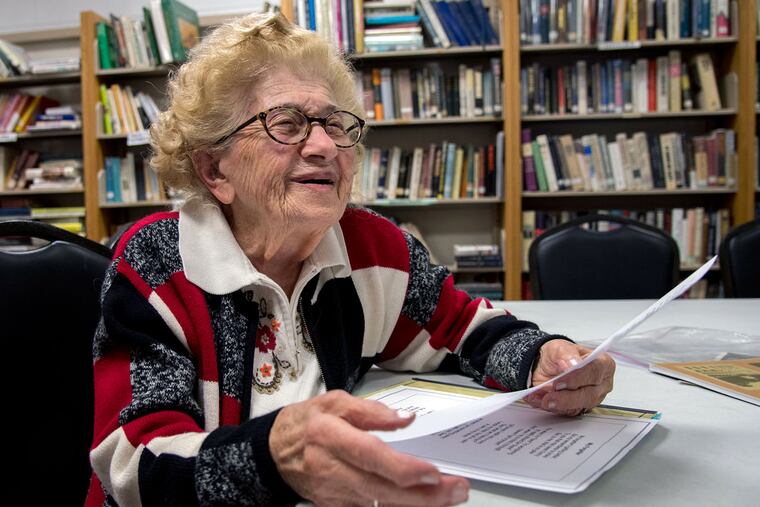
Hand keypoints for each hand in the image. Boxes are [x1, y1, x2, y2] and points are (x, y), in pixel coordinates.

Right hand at [270, 390, 468, 506]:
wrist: (275, 452)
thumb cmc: (307, 422)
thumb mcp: (335, 402)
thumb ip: (372, 411)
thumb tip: (406, 419)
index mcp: (330, 436)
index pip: (371, 456)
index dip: (403, 468)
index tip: (433, 471)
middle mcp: (332, 469)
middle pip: (382, 490)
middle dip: (425, 495)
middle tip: (458, 489)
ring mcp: (334, 494)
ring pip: (381, 506)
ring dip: (419, 505)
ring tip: (451, 496)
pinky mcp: (337, 506)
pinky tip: (425, 504)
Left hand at [525, 339, 614, 416]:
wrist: (546, 364)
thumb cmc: (560, 354)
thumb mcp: (561, 348)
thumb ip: (567, 355)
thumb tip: (572, 365)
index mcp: (602, 364)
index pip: (595, 371)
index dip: (578, 378)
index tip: (560, 381)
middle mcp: (600, 383)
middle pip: (589, 394)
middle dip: (567, 397)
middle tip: (550, 395)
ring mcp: (590, 398)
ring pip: (579, 407)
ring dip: (559, 404)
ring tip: (544, 400)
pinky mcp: (578, 408)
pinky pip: (566, 412)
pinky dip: (551, 407)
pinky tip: (540, 401)